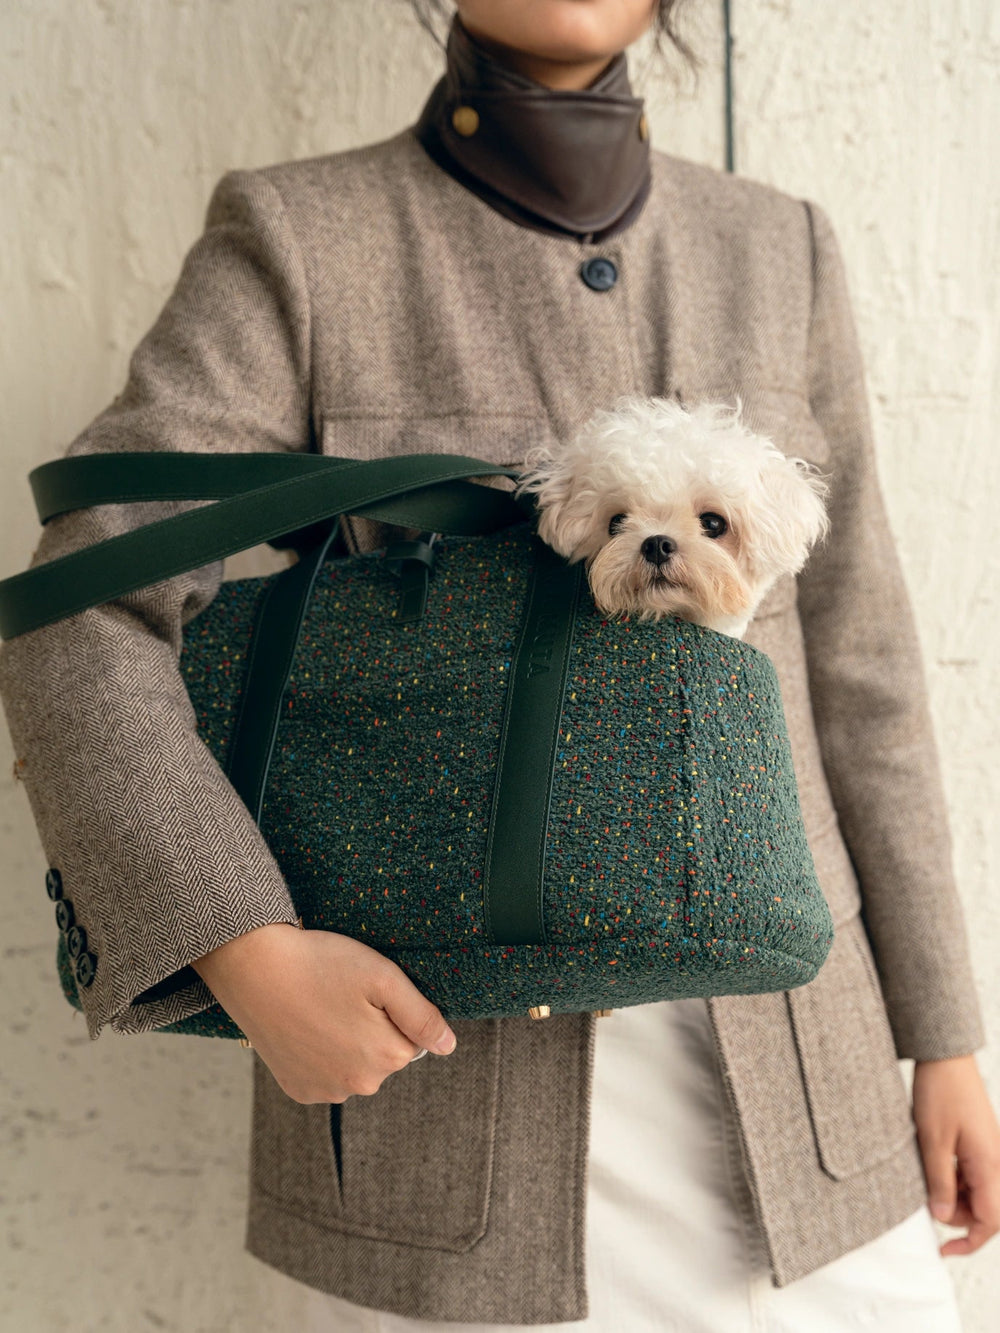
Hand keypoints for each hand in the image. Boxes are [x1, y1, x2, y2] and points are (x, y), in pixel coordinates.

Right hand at [191, 923, 456, 1103]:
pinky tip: (305, 1026)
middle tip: (341, 995)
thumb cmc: (321, 964)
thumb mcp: (383, 977)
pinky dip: (321, 1054)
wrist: (253, 969)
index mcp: (386, 1057)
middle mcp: (358, 1085)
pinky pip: (326, 1073)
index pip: (412, 1039)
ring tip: (321, 1008)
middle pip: (384, 1055)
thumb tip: (448, 1046)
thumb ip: (422, 1016)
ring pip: (355, 1066)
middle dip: (372, 1029)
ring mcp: (325, 1091)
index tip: (364, 991)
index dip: (392, 1010)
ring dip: (347, 1043)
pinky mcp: (298, 1089)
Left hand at [911, 1052, 999, 1256]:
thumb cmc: (940, 1093)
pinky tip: (932, 1163)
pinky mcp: (980, 1145)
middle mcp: (996, 1163)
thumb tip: (941, 1218)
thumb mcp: (931, 1141)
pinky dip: (952, 1178)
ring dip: (952, 1194)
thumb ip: (939, 1182)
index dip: (967, 1241)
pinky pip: (971, 1174)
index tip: (943, 1250)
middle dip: (955, 1215)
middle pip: (983, 1211)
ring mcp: (990, 1153)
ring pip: (976, 1193)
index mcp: (989, 1166)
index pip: (989, 1221)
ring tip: (925, 1173)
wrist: (946, 1058)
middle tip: (925, 1198)